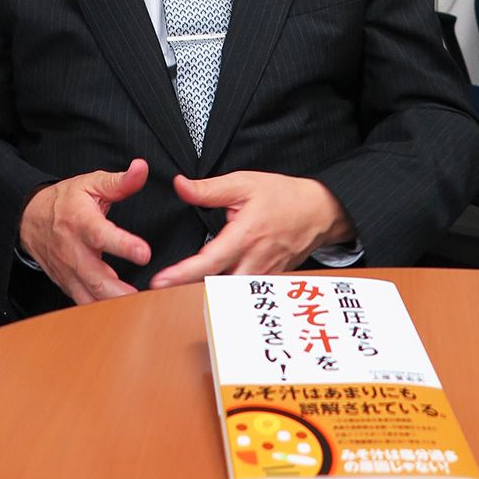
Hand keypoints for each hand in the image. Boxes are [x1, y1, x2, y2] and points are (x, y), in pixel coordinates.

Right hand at [19, 159, 151, 304]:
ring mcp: (67, 271)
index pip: (101, 235)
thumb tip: (142, 168)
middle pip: (95, 277)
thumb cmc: (65, 201)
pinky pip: (83, 303)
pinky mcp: (66, 284)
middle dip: (120, 291)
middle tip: (146, 297)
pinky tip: (122, 313)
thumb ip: (120, 181)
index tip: (145, 253)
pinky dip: (102, 311)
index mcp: (80, 222)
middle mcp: (72, 250)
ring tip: (139, 310)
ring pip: (89, 296)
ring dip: (113, 305)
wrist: (29, 218)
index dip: (123, 245)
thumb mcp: (91, 183)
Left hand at [150, 171, 353, 288]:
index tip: (160, 281)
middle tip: (158, 289)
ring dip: (205, 293)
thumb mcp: (244, 183)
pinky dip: (224, 293)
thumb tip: (180, 186)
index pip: (209, 262)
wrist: (320, 211)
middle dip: (187, 290)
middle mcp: (255, 261)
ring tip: (177, 291)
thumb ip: (209, 189)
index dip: (183, 274)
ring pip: (229, 294)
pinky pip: (242, 292)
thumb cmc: (283, 196)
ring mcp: (264, 275)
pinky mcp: (269, 281)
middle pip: (216, 286)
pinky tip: (207, 289)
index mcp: (246, 236)